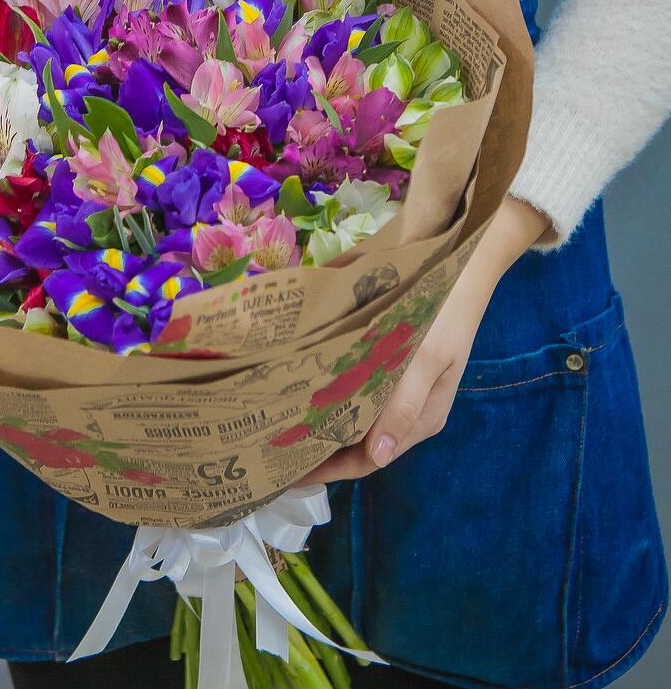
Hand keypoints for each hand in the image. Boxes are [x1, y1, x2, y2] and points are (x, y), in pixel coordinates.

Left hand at [302, 196, 549, 483]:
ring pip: (354, 416)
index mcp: (421, 420)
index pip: (367, 460)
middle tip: (270, 444)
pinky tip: (303, 383)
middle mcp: (408, 410)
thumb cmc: (446, 313)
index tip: (286, 471)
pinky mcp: (391, 361)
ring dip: (321, 420)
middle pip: (358, 442)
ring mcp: (400, 386)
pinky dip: (330, 392)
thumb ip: (402, 405)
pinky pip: (356, 387)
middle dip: (318, 447)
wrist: (465, 264)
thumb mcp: (427, 358)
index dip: (328, 470)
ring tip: (278, 418)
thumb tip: (377, 456)